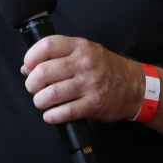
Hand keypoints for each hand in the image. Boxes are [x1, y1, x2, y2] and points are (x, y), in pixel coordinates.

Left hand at [22, 35, 145, 123]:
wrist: (135, 85)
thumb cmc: (106, 68)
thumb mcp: (85, 52)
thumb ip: (58, 55)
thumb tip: (27, 67)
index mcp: (80, 47)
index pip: (47, 46)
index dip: (30, 57)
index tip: (28, 67)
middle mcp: (84, 64)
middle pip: (43, 72)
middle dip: (32, 84)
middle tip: (34, 89)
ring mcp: (90, 84)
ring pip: (52, 94)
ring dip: (40, 102)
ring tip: (42, 102)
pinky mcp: (94, 104)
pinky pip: (66, 112)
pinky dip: (52, 116)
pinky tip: (51, 115)